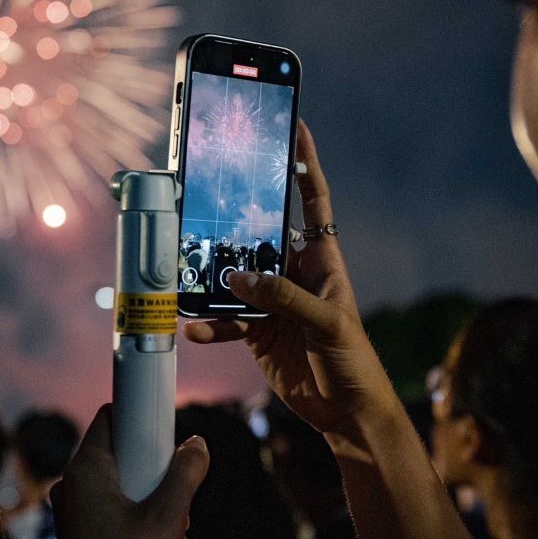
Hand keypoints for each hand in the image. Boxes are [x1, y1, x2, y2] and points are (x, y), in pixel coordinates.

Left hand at [51, 405, 208, 538]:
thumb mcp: (168, 519)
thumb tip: (196, 445)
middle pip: (134, 464)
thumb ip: (185, 474)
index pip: (112, 416)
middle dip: (168, 495)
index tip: (168, 432)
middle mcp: (78, 488)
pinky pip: (127, 525)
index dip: (142, 418)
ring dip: (167, 530)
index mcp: (87, 471)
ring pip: (137, 500)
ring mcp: (82, 515)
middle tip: (179, 522)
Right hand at [183, 120, 396, 436]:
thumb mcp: (326, 323)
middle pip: (258, 233)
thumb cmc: (353, 361)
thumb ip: (284, 298)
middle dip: (232, 218)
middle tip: (202, 199)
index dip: (305, 164)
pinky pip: (225, 318)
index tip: (294, 126)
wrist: (345, 412)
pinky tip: (194, 328)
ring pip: (233, 276)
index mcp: (321, 258)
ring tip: (184, 271)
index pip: (313, 201)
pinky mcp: (255, 330)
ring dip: (210, 276)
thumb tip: (238, 278)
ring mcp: (271, 300)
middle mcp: (293, 272)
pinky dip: (208, 323)